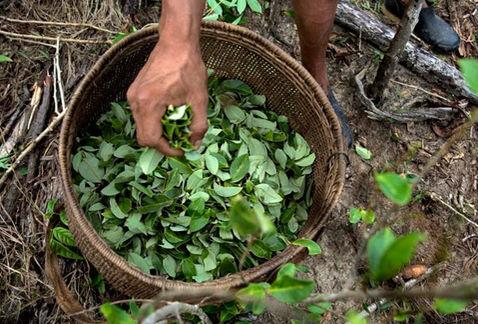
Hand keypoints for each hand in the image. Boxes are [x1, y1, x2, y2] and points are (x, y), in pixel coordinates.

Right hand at [127, 41, 207, 155]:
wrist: (176, 42)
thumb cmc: (189, 68)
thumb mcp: (200, 99)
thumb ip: (198, 125)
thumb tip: (195, 145)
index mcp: (149, 104)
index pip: (150, 140)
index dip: (167, 150)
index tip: (181, 149)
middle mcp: (135, 101)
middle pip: (143, 136)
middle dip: (162, 143)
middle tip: (180, 140)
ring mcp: (132, 95)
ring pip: (141, 126)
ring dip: (158, 131)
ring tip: (177, 125)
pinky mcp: (134, 90)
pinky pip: (141, 114)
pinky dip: (154, 119)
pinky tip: (170, 112)